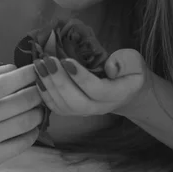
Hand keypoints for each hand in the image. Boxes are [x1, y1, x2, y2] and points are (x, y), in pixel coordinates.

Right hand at [0, 64, 43, 171]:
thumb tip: (19, 69)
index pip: (3, 84)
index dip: (25, 75)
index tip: (38, 70)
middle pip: (20, 103)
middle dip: (38, 93)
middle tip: (42, 90)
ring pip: (25, 123)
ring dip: (39, 112)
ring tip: (40, 107)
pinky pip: (23, 143)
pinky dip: (34, 132)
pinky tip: (32, 126)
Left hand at [33, 49, 150, 116]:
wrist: (127, 91)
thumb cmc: (129, 72)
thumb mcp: (134, 61)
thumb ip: (125, 62)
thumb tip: (109, 67)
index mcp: (117, 94)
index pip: (97, 90)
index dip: (80, 77)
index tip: (66, 60)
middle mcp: (99, 108)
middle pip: (76, 101)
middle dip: (59, 80)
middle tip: (47, 60)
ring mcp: (85, 112)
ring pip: (63, 105)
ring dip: (48, 85)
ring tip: (39, 64)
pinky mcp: (73, 111)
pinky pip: (56, 107)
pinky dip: (44, 93)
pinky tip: (37, 76)